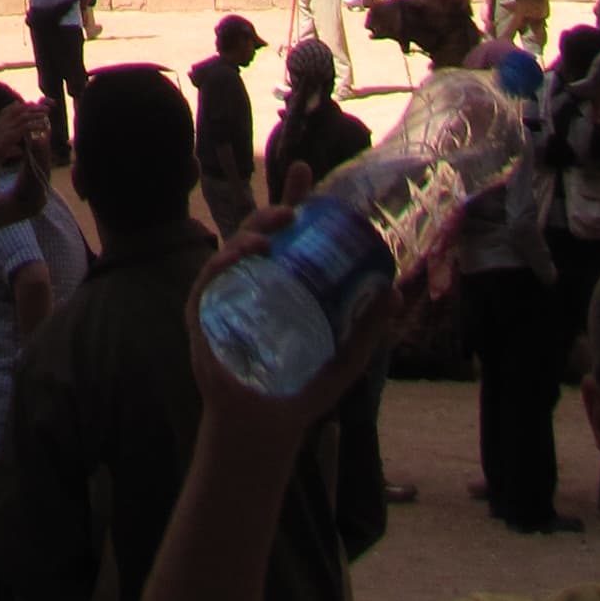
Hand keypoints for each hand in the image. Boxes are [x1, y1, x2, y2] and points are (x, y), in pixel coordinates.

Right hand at [184, 212, 392, 456]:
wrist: (266, 429)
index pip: (284, 231)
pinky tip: (241, 258)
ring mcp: (224, 294)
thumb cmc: (301, 388)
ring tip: (270, 237)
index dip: (292, 197)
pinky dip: (222, 263)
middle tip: (293, 211)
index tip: (306, 171)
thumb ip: (368, 329)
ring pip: (231, 248)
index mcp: (280, 281)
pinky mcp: (202, 314)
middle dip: (272, 210)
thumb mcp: (344, 357)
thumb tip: (397, 293)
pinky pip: (209, 280)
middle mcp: (250, 279)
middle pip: (256, 231)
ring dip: (249, 234)